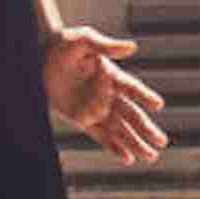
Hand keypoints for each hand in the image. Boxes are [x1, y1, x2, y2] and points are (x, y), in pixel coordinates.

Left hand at [44, 27, 167, 163]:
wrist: (37, 57)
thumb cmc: (61, 45)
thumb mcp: (82, 40)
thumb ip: (106, 46)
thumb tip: (132, 47)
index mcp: (110, 74)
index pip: (131, 88)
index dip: (144, 95)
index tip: (158, 104)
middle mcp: (107, 94)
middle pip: (131, 114)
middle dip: (146, 129)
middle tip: (162, 141)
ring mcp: (95, 108)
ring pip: (120, 129)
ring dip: (135, 143)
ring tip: (151, 157)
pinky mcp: (82, 119)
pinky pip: (100, 136)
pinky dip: (114, 147)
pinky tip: (128, 159)